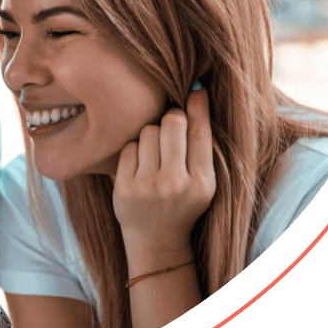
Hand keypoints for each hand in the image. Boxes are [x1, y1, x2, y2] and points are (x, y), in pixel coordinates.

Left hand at [113, 87, 216, 257]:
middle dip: (171, 118)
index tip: (196, 88)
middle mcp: (176, 184)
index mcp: (202, 182)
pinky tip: (139, 166)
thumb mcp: (202, 182)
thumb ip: (201, 146)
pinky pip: (128, 147)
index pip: (200, 131)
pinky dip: (134, 151)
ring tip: (155, 155)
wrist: (156, 240)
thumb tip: (196, 93)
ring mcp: (147, 186)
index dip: (198, 105)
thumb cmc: (182, 202)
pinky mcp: (124, 187)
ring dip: (151, 136)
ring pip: (148, 131)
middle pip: (172, 122)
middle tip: (171, 126)